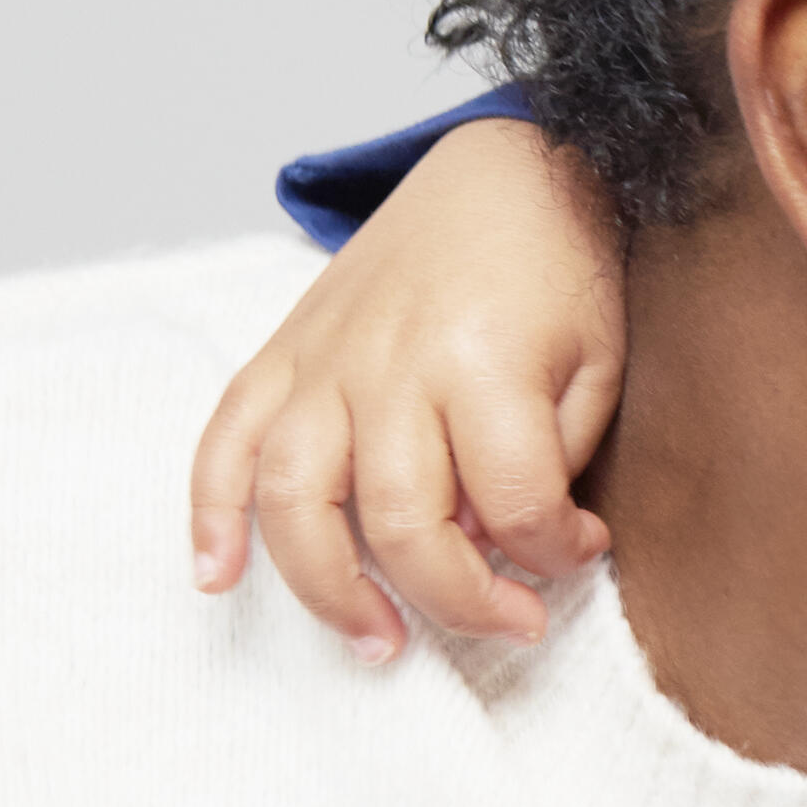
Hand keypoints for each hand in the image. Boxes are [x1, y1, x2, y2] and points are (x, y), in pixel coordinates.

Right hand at [189, 116, 628, 661]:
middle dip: (459, 599)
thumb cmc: (562, 266)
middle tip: (509, 628)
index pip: (513, 503)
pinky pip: (223, 441)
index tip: (579, 553)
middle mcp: (390, 366)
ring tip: (378, 642)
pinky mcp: (283, 352)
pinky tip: (217, 575)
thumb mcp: (598, 358)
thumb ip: (554, 457)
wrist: (507, 165)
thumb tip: (507, 548)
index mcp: (484, 362)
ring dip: (327, 589)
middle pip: (400, 523)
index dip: (554, 552)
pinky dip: (208, 514)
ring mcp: (324, 360)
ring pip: (295, 501)